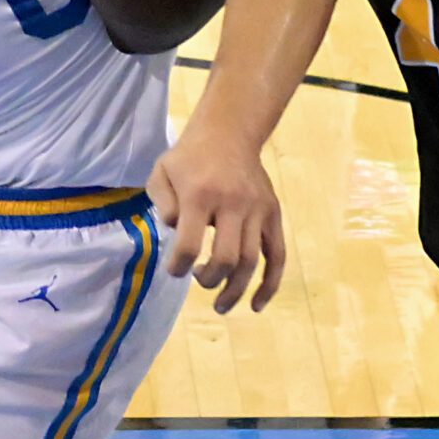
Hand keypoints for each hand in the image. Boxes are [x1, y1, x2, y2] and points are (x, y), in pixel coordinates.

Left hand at [148, 124, 285, 313]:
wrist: (229, 133)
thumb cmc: (189, 158)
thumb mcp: (161, 173)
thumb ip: (162, 204)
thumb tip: (174, 232)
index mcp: (200, 195)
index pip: (189, 245)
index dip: (178, 266)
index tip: (175, 270)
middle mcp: (232, 204)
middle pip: (227, 258)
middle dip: (210, 280)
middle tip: (199, 280)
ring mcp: (257, 210)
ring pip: (252, 262)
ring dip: (236, 290)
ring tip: (221, 305)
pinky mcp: (273, 214)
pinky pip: (277, 255)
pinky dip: (270, 284)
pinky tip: (257, 305)